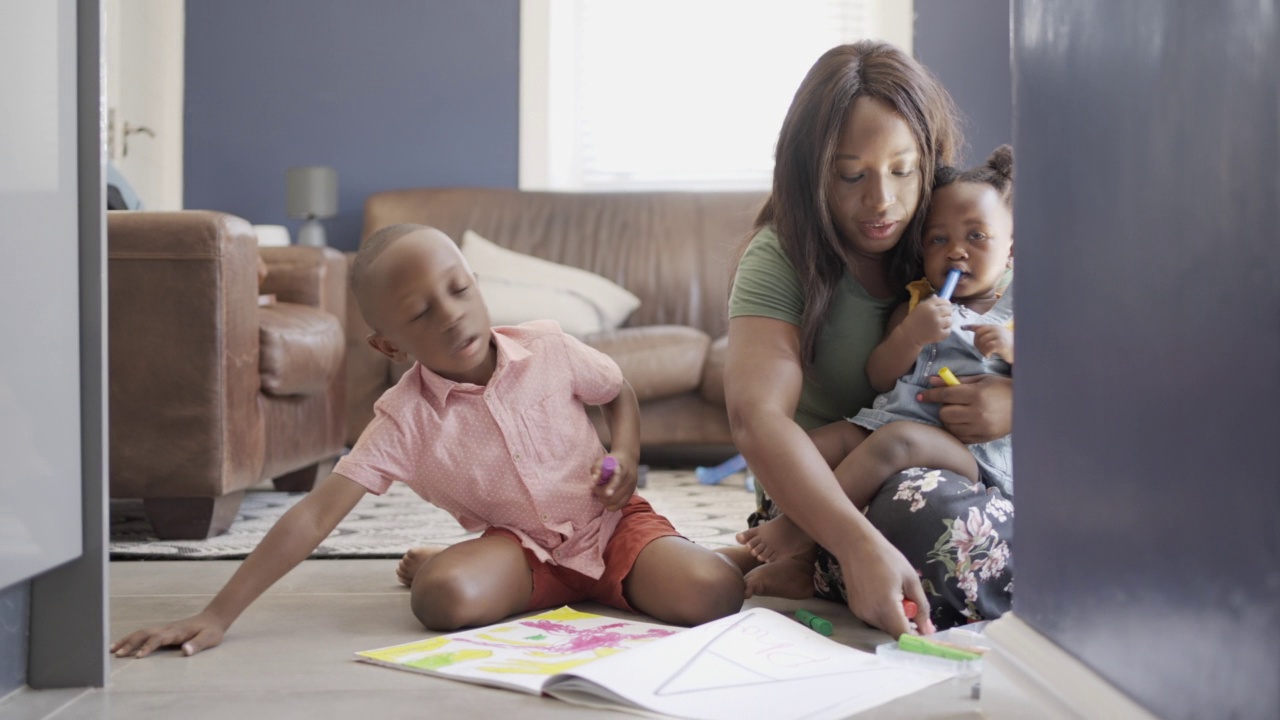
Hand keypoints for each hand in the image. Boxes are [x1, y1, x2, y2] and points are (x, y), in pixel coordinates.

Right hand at [110, 611, 226, 657]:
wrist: (212, 619)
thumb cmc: (211, 631)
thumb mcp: (209, 638)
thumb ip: (198, 644)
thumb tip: (186, 650)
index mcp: (177, 631)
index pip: (159, 638)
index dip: (148, 646)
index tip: (139, 656)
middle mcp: (167, 629)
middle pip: (145, 633)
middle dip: (130, 643)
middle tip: (117, 655)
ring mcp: (163, 629)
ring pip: (141, 632)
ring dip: (127, 640)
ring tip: (111, 650)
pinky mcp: (162, 631)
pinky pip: (144, 634)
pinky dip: (131, 638)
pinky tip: (121, 645)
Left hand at [592, 452, 636, 511]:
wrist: (628, 460)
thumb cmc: (612, 460)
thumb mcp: (603, 459)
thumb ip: (597, 468)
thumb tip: (594, 480)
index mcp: (622, 469)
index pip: (617, 480)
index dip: (611, 487)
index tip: (604, 492)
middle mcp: (629, 480)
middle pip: (614, 495)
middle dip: (601, 494)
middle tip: (595, 488)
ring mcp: (631, 489)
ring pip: (615, 502)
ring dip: (605, 500)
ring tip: (602, 492)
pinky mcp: (631, 495)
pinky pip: (619, 506)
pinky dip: (611, 505)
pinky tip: (607, 498)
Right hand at [836, 535, 934, 636]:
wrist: (855, 546)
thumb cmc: (886, 558)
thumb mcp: (910, 579)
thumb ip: (921, 606)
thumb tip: (928, 630)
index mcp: (886, 606)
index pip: (903, 635)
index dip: (916, 638)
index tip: (925, 633)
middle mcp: (871, 614)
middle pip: (894, 632)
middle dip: (906, 623)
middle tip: (909, 601)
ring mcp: (861, 613)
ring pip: (885, 626)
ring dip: (895, 618)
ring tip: (894, 593)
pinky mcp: (855, 610)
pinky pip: (875, 619)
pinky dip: (883, 613)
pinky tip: (882, 594)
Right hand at [902, 297, 951, 346]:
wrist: (909, 335)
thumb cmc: (913, 321)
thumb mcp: (919, 308)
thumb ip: (929, 303)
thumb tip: (937, 296)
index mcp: (928, 306)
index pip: (942, 300)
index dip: (946, 303)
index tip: (946, 306)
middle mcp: (934, 313)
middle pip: (948, 310)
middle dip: (948, 312)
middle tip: (944, 316)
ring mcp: (937, 324)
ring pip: (950, 320)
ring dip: (947, 322)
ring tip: (942, 324)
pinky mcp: (940, 333)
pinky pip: (949, 330)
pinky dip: (946, 331)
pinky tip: (941, 331)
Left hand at [917, 373, 1012, 443]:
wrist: (1025, 405)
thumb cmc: (1000, 388)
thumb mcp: (980, 380)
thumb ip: (956, 381)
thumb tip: (932, 381)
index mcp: (976, 394)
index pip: (945, 395)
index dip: (930, 395)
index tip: (921, 396)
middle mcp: (977, 412)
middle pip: (945, 413)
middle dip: (944, 407)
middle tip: (953, 404)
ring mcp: (980, 427)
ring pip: (950, 426)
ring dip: (950, 420)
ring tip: (959, 413)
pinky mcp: (983, 438)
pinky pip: (960, 437)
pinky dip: (957, 430)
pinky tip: (964, 423)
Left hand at [966, 324, 1013, 363]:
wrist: (1023, 350)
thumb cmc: (1010, 346)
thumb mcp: (999, 338)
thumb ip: (989, 335)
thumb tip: (977, 336)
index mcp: (995, 327)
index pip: (980, 326)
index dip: (970, 327)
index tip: (962, 327)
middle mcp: (996, 329)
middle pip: (978, 334)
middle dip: (976, 343)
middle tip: (981, 351)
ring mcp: (999, 336)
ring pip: (982, 341)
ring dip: (981, 350)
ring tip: (987, 354)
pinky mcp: (1001, 344)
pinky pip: (987, 347)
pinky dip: (986, 353)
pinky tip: (989, 356)